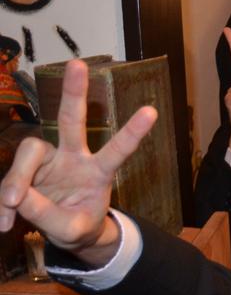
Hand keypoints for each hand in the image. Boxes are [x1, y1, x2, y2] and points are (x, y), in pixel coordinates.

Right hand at [0, 59, 156, 265]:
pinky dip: (2, 202)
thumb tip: (16, 196)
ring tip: (10, 206)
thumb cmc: (77, 224)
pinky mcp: (26, 168)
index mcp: (98, 172)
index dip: (132, 132)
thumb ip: (47, 215)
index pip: (117, 150)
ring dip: (16, 180)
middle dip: (74, 93)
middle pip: (72, 120)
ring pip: (29, 151)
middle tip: (78, 64)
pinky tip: (4, 221)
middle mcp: (74, 157)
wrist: (63, 230)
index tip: (152, 111)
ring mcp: (49, 160)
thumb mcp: (70, 229)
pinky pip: (9, 180)